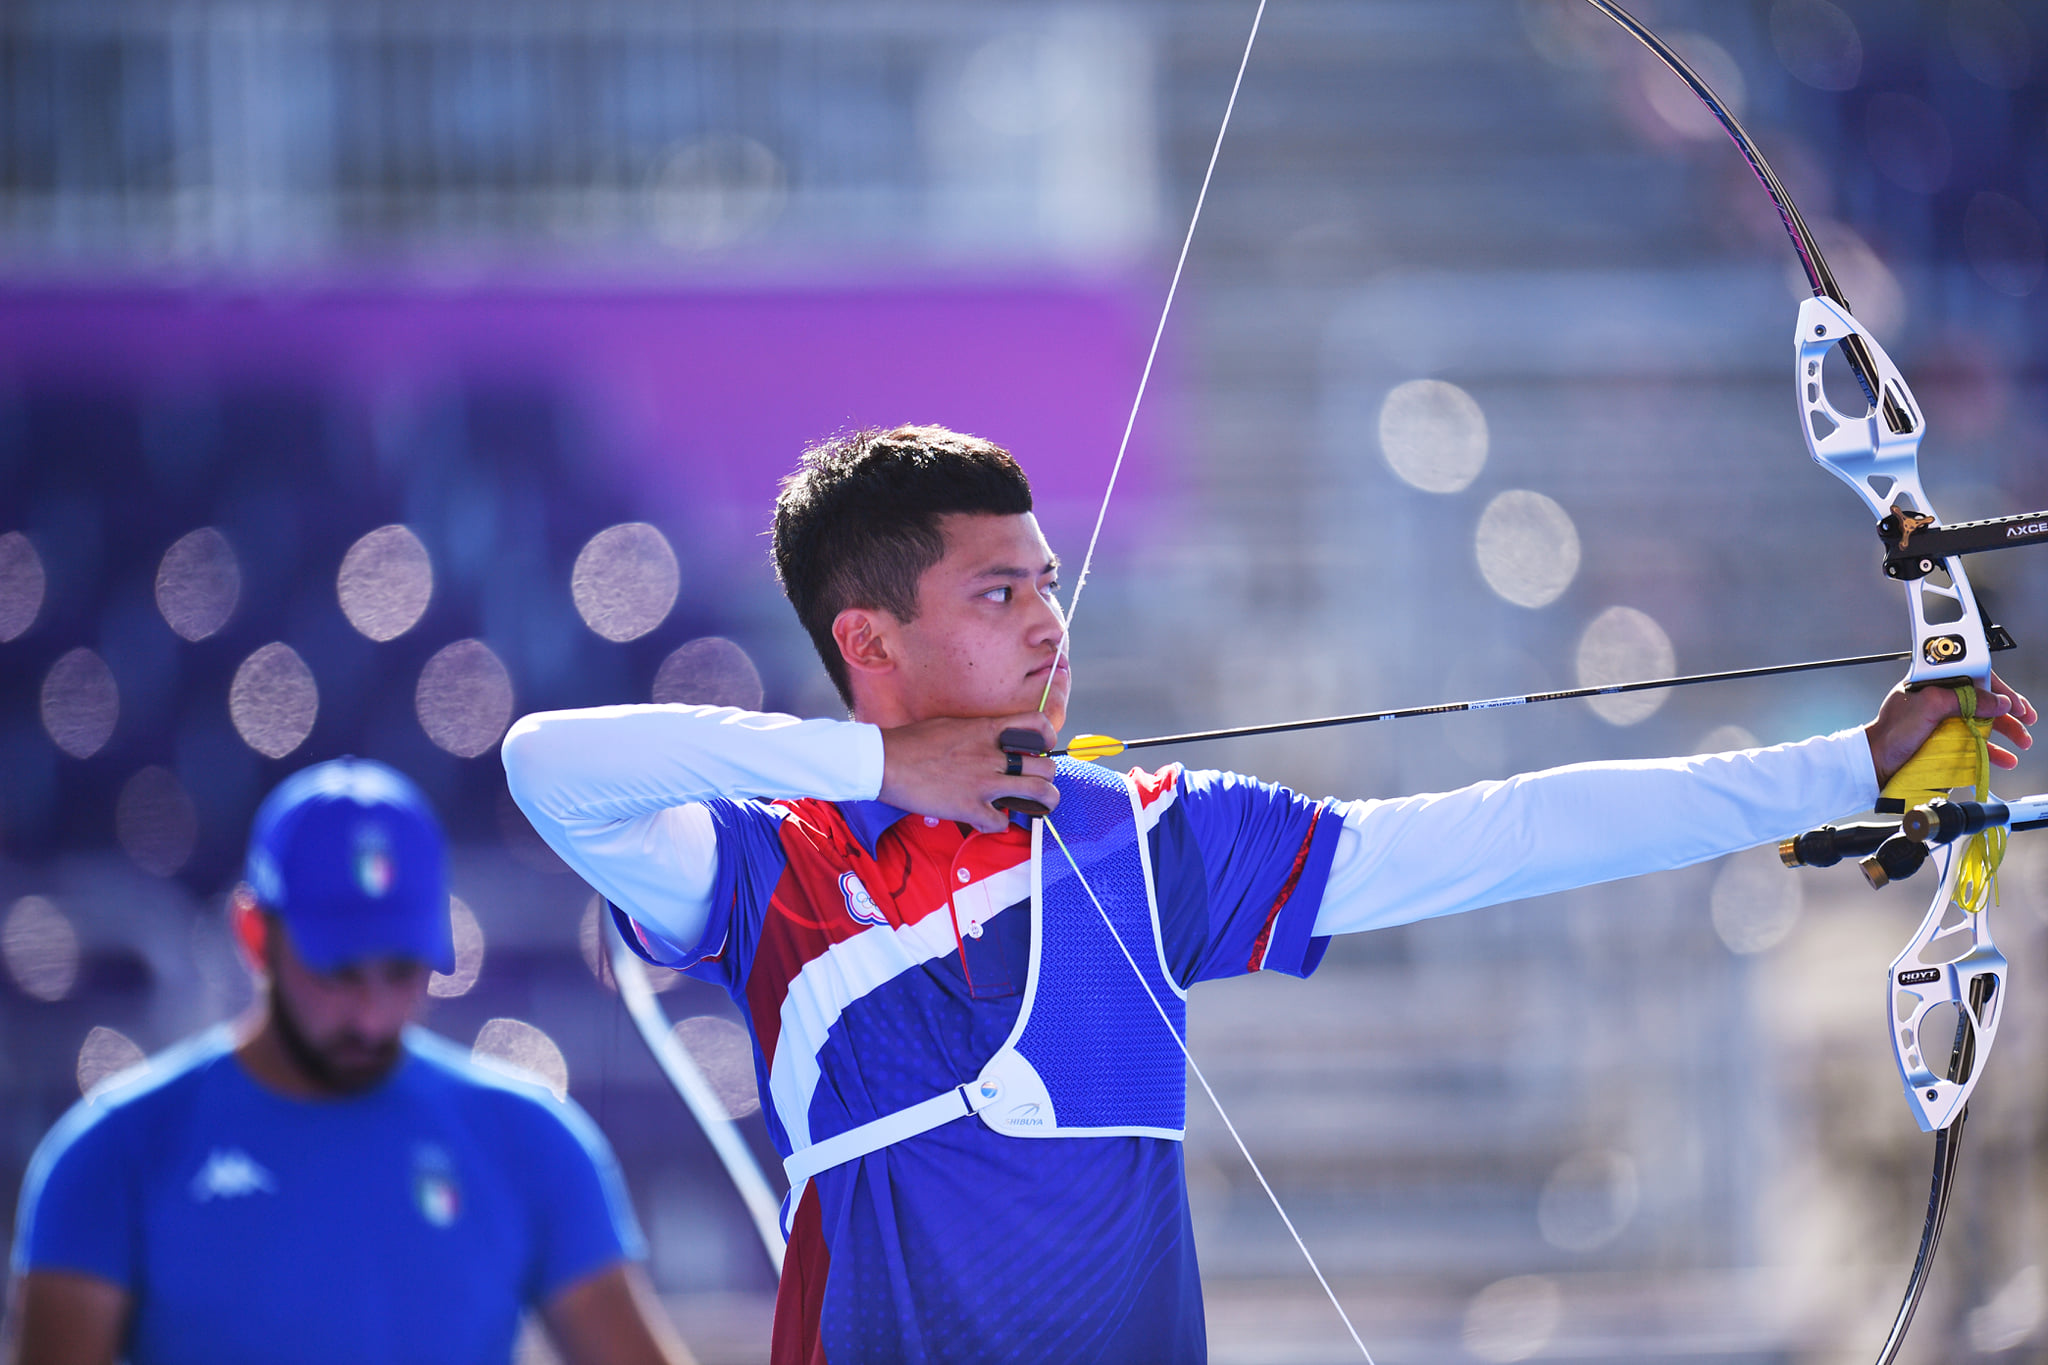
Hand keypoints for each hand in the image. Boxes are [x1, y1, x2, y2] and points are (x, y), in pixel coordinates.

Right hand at [878, 714, 1059, 833]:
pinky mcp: (969, 808)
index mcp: (987, 730)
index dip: (1047, 738)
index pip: (1038, 725)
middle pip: (1046, 767)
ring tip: (1033, 806)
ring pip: (1040, 794)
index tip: (1041, 748)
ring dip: (1042, 804)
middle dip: (1047, 778)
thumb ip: (978, 733)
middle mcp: (992, 756)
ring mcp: (984, 783)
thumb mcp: (952, 724)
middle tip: (1035, 783)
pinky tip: (986, 820)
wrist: (884, 761)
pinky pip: (1001, 823)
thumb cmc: (911, 742)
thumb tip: (990, 739)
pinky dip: (996, 825)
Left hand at [1865, 670, 2035, 789]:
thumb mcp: (1928, 707)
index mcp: (1934, 682)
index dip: (1999, 689)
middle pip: (1984, 700)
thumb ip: (1963, 699)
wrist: (1875, 762)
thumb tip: (1996, 701)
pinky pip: (1975, 742)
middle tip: (2026, 720)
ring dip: (2007, 731)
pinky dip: (1992, 750)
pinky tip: (2004, 758)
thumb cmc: (1890, 732)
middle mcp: (1940, 699)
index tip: (2014, 703)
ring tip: (2021, 742)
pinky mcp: (1945, 741)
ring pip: (1983, 722)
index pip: (1975, 678)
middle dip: (2009, 711)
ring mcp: (1943, 721)